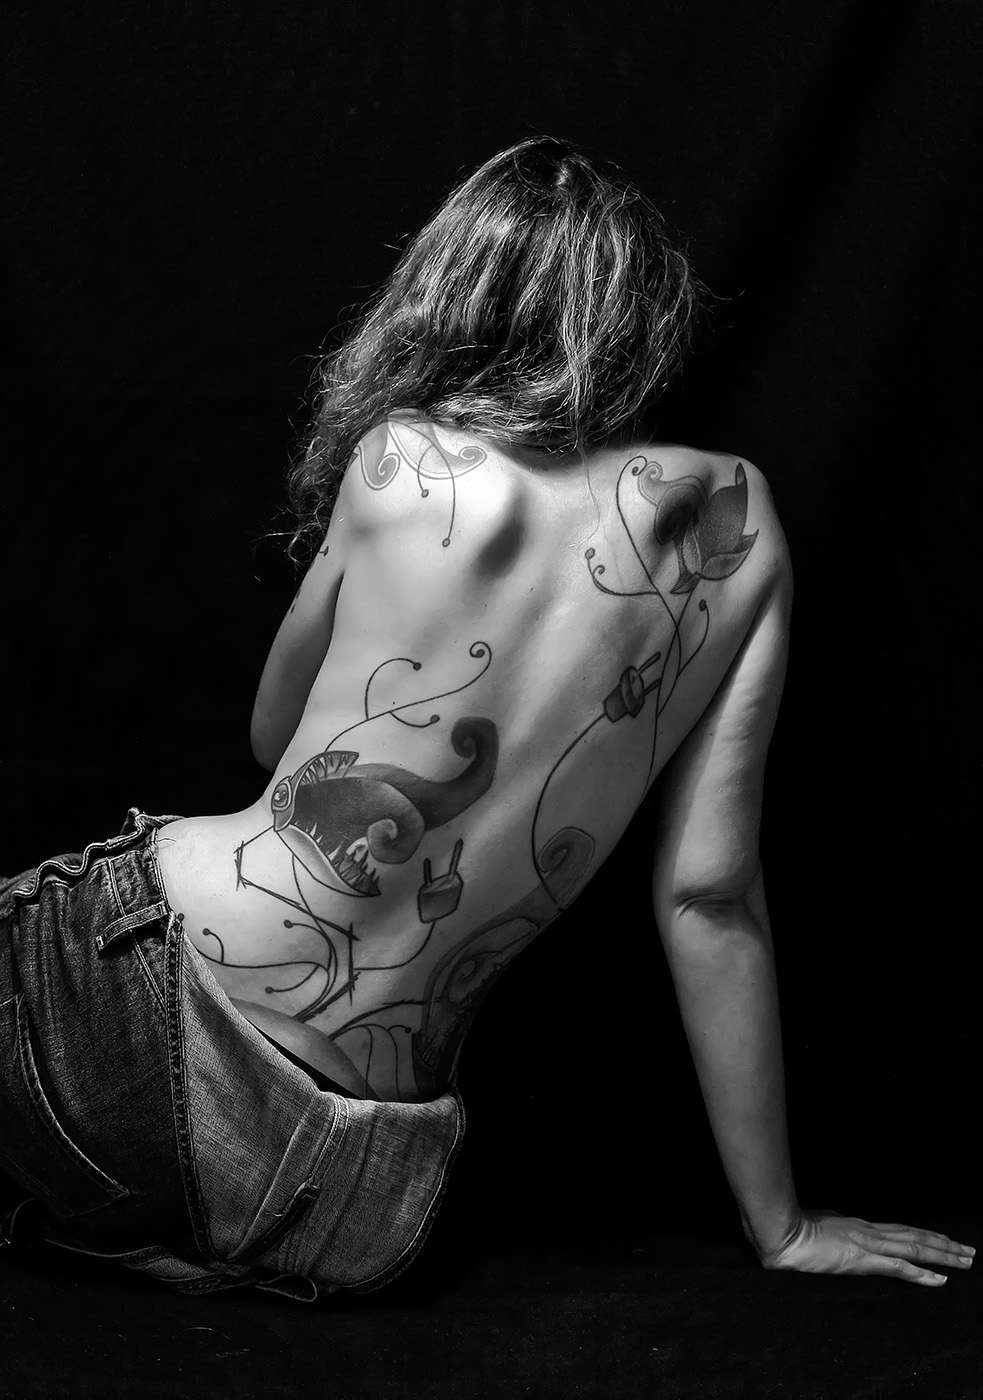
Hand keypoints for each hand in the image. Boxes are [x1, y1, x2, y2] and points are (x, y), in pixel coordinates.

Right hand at [753, 1208, 974, 1286]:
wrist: (782, 1230)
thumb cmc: (794, 1227)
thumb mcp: (819, 1224)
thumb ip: (833, 1228)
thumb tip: (837, 1227)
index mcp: (860, 1226)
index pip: (901, 1230)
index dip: (925, 1235)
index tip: (946, 1240)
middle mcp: (870, 1232)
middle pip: (915, 1236)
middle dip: (944, 1245)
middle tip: (969, 1251)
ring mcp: (868, 1244)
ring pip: (914, 1248)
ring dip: (943, 1255)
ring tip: (965, 1260)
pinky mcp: (862, 1259)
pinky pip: (899, 1267)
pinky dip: (922, 1273)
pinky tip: (940, 1279)